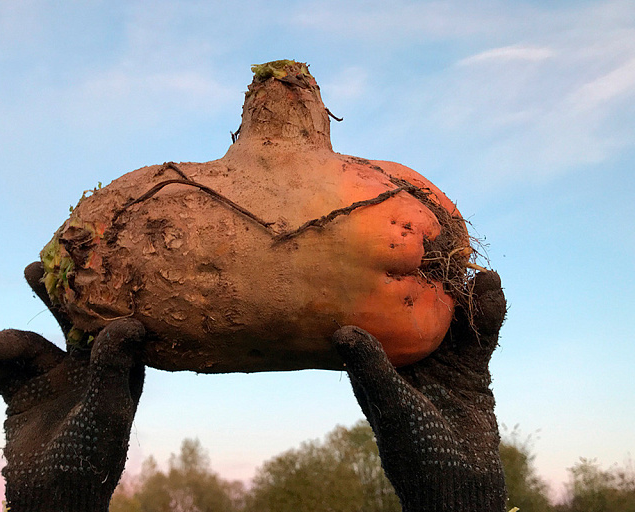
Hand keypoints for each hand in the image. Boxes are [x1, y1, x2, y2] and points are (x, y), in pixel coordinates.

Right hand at [0, 262, 145, 511]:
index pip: (107, 324)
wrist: (49, 501)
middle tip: (33, 269)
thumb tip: (129, 323)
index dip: (96, 296)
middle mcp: (84, 370)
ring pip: (27, 345)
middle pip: (67, 324)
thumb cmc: (89, 458)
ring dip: (8, 342)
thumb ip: (113, 368)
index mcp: (115, 370)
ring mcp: (51, 381)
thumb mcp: (105, 411)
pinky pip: (2, 370)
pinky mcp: (20, 397)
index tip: (83, 267)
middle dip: (51, 297)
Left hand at [333, 271, 507, 511]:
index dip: (383, 289)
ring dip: (464, 296)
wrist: (459, 487)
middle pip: (420, 313)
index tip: (384, 254)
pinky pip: (479, 338)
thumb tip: (340, 330)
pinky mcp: (471, 372)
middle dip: (431, 285)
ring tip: (474, 266)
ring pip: (452, 321)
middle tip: (437, 248)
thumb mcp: (392, 406)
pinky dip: (487, 315)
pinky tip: (492, 288)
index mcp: (379, 366)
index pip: (380, 319)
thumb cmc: (415, 452)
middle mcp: (409, 359)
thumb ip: (371, 368)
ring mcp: (441, 364)